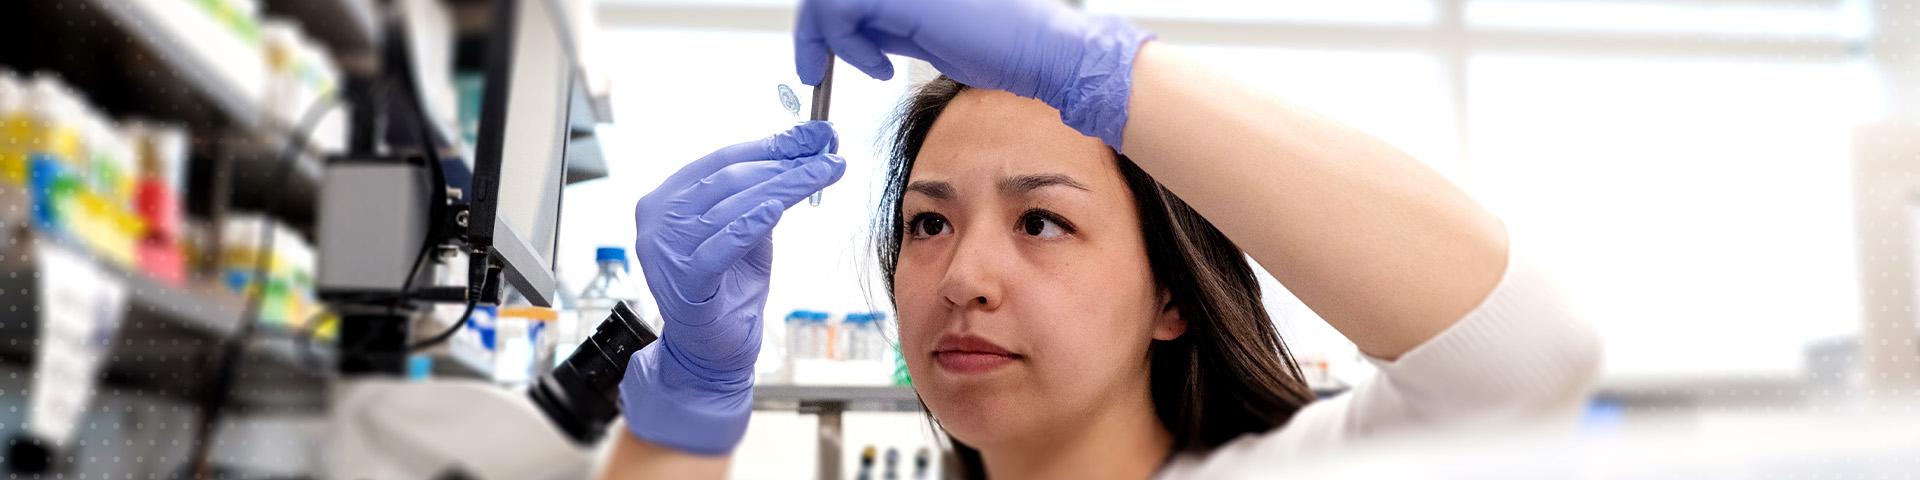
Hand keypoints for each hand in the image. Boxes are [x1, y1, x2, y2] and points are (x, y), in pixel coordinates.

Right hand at [621, 121, 843, 454]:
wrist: (713, 351)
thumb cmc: (729, 286)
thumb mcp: (747, 228)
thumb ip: (765, 189)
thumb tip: (808, 143)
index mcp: (668, 198)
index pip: (723, 160)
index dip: (772, 144)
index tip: (816, 134)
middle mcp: (658, 219)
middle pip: (729, 177)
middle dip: (785, 161)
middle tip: (829, 151)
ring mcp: (665, 251)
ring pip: (731, 204)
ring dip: (785, 184)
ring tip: (826, 172)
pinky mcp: (684, 282)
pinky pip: (720, 246)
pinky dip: (751, 223)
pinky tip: (780, 206)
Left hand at [793, 0, 1152, 148]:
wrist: (1042, 52)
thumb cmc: (1002, 48)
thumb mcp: (930, 35)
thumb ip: (892, 26)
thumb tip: (859, 34)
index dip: (823, 18)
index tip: (817, 53)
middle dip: (813, 27)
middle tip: (810, 66)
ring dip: (827, 37)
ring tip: (854, 68)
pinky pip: (844, 9)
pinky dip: (848, 44)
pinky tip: (877, 69)